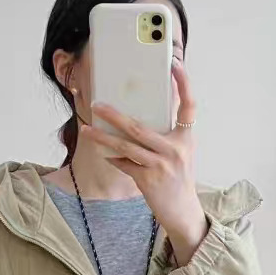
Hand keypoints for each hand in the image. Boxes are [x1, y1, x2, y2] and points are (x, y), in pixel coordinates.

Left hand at [80, 59, 208, 266]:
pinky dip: (114, 159)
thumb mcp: (180, 153)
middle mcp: (176, 149)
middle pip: (139, 126)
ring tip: (86, 129)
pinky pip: (125, 164)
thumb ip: (167, 134)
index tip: (175, 64)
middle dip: (114, 115)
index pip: (189, 105)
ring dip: (102, 137)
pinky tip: (105, 154)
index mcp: (186, 138)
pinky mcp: (149, 180)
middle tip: (96, 104)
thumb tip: (141, 115)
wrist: (182, 211)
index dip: (184, 83)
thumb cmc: (178, 179)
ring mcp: (161, 165)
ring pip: (126, 146)